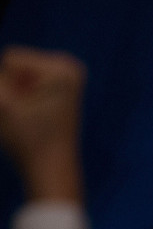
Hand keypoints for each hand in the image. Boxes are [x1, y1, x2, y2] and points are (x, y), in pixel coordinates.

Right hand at [0, 46, 85, 201]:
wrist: (51, 170)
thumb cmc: (29, 140)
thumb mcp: (1, 105)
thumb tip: (4, 89)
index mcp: (62, 68)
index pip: (11, 59)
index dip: (9, 86)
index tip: (26, 111)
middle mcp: (69, 66)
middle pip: (14, 63)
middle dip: (11, 88)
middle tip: (28, 116)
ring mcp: (66, 76)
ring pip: (15, 73)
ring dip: (14, 95)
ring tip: (30, 118)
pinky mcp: (59, 86)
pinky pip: (22, 81)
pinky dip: (20, 97)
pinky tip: (32, 116)